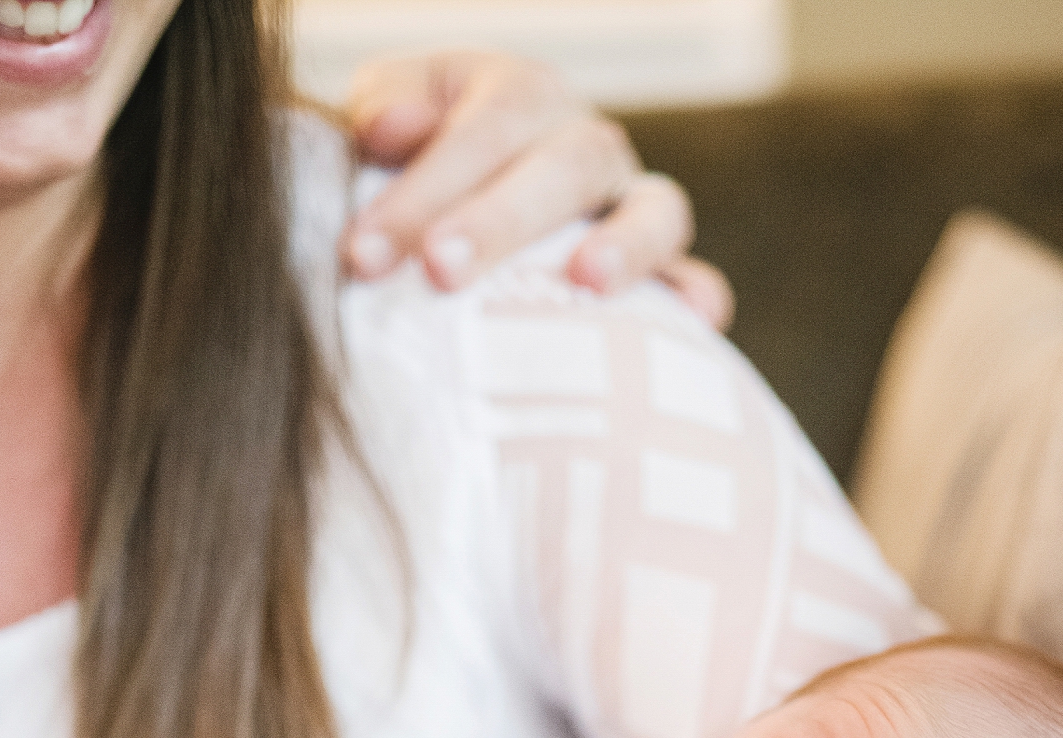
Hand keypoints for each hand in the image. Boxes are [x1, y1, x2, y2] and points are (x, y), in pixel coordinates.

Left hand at [342, 50, 734, 329]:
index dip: (423, 189)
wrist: (463, 221)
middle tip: (441, 270)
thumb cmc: (415, 180)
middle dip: (501, 219)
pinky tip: (693, 314)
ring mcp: (632, 206)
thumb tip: (385, 128)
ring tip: (585, 280)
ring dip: (624, 242)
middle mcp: (586, 143)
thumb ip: (383, 113)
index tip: (364, 253)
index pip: (481, 127)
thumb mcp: (387, 126)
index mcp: (519, 98)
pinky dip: (697, 294)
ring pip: (652, 207)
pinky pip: (695, 278)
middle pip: (563, 164)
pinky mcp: (664, 273)